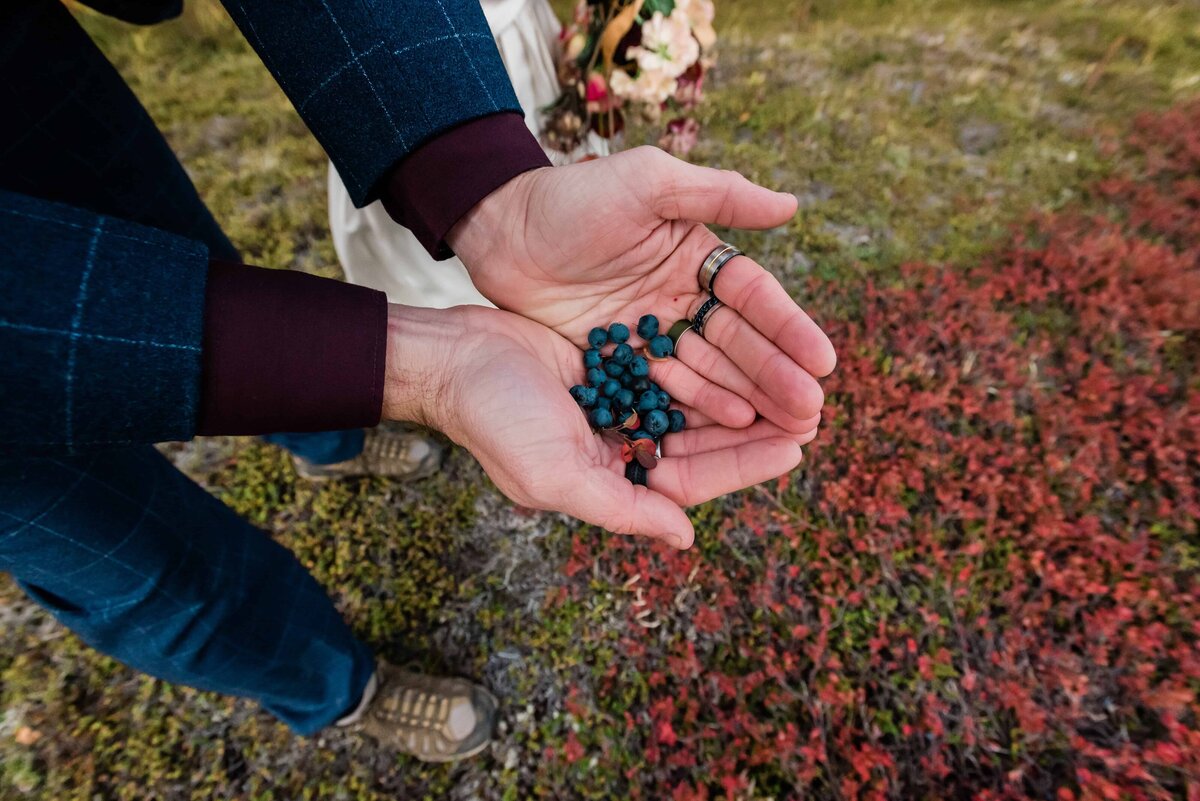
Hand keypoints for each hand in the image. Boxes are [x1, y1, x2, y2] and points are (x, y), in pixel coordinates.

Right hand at [381, 304, 818, 547]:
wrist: (452, 356)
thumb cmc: (496, 419)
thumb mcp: (554, 474)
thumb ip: (622, 507)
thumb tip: (687, 537)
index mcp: (610, 481)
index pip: (691, 481)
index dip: (743, 466)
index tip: (795, 447)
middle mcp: (619, 447)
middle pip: (701, 443)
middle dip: (754, 431)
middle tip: (810, 411)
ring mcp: (617, 405)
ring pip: (692, 404)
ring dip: (738, 394)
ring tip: (789, 379)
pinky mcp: (613, 363)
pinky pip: (670, 365)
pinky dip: (705, 361)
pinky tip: (742, 344)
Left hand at [447, 146, 836, 434]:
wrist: (499, 228)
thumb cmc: (572, 196)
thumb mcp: (647, 182)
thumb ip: (718, 194)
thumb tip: (792, 206)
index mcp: (697, 256)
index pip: (754, 298)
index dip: (789, 329)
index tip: (823, 361)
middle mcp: (682, 298)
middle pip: (739, 343)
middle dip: (777, 376)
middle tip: (812, 410)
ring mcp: (651, 333)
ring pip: (710, 371)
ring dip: (747, 398)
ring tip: (785, 429)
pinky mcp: (620, 360)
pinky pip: (665, 388)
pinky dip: (696, 407)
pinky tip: (729, 429)